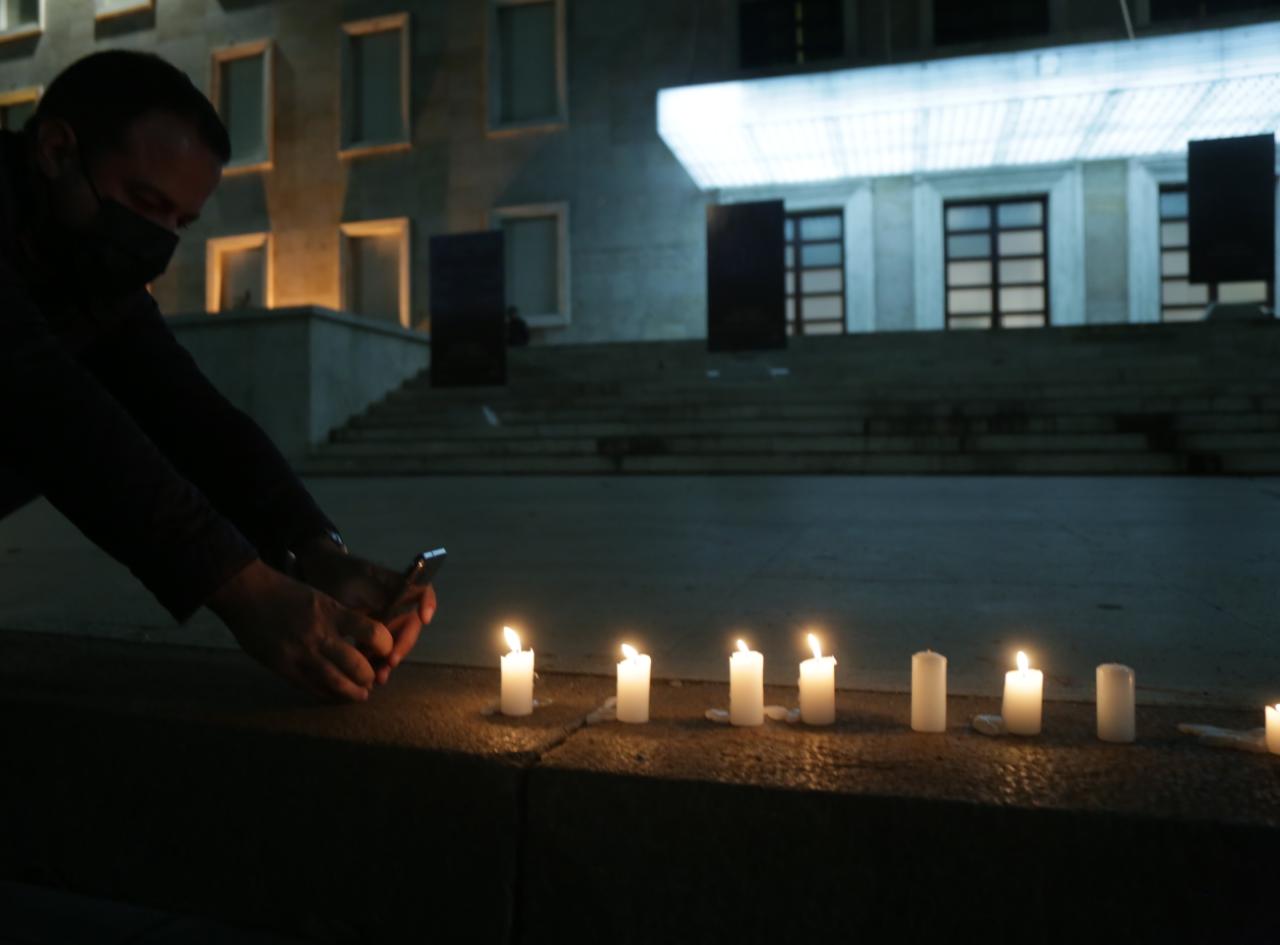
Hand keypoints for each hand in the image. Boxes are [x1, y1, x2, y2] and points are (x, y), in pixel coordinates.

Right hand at [209, 557, 393, 701]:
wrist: (247, 593)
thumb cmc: (287, 593)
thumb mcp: (321, 598)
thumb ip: (340, 618)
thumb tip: (362, 641)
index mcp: (332, 612)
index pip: (372, 632)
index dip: (385, 646)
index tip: (385, 651)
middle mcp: (320, 634)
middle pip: (356, 665)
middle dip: (368, 677)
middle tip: (371, 680)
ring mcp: (300, 653)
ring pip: (336, 683)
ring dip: (352, 694)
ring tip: (360, 695)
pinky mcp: (283, 667)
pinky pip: (311, 688)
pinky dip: (327, 696)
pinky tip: (334, 697)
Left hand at [293, 542, 436, 684]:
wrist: (315, 573)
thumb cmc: (334, 575)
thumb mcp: (349, 586)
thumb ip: (367, 604)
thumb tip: (380, 627)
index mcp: (394, 585)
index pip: (422, 590)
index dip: (428, 602)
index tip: (424, 619)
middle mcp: (395, 603)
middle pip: (410, 624)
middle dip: (403, 645)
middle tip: (390, 661)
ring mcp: (384, 618)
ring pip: (395, 641)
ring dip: (390, 659)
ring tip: (379, 677)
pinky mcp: (371, 632)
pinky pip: (379, 648)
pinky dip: (376, 662)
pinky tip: (369, 677)